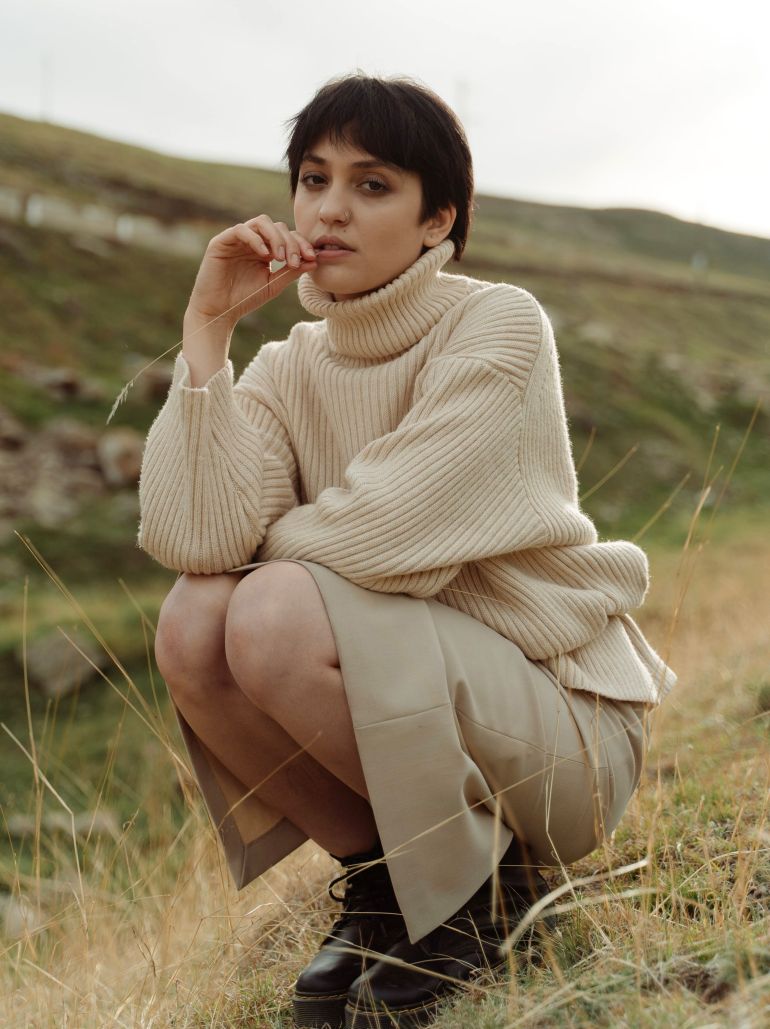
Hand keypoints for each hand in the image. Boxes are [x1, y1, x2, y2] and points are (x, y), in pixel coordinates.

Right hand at [186, 214, 317, 327]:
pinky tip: (264, 255)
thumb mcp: (273, 285)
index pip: (287, 236)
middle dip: (291, 242)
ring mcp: (237, 239)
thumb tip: (314, 261)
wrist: (219, 311)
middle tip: (295, 261)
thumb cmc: (244, 299)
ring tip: (280, 258)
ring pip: (261, 223)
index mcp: (265, 249)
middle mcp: (252, 240)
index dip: (301, 244)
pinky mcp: (221, 241)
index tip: (312, 258)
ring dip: (276, 238)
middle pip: (277, 226)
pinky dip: (255, 239)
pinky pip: (241, 230)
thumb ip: (291, 272)